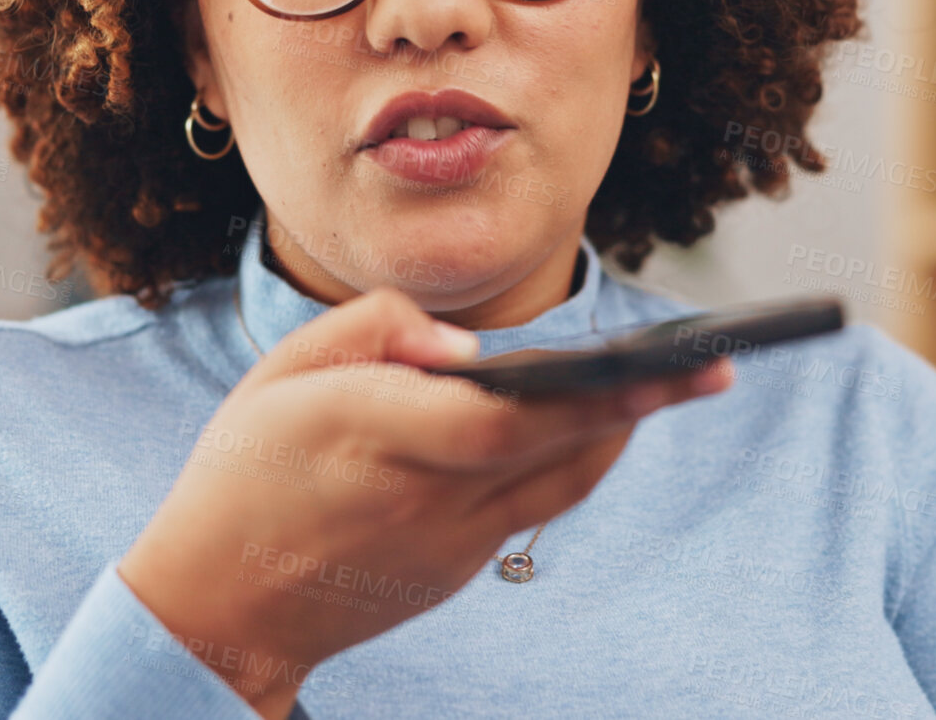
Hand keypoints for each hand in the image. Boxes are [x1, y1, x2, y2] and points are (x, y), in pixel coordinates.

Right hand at [117, 286, 731, 717]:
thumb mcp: (280, 372)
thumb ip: (374, 330)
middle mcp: (420, 492)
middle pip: (554, 450)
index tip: (655, 363)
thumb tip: (469, 349)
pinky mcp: (456, 568)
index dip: (586, 395)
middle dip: (643, 406)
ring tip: (676, 381)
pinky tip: (599, 420)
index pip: (498, 418)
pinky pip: (533, 506)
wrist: (220, 605)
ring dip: (622, 432)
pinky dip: (575, 460)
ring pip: (559, 485)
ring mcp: (446, 542)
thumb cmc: (244, 471)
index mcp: (367, 430)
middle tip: (715, 365)